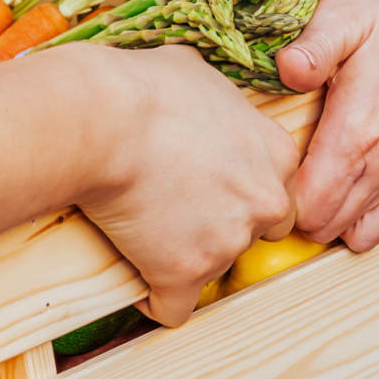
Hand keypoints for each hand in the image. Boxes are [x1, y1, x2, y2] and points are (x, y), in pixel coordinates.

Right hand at [0, 37, 294, 318]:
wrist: (99, 122)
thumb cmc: (140, 87)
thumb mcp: (194, 70)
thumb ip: (216, 96)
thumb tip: (196, 89)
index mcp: (276, 152)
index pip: (280, 187)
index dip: (242, 188)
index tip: (211, 188)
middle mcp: (264, 201)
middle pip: (261, 231)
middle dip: (227, 226)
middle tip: (183, 213)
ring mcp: (227, 241)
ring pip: (215, 267)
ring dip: (186, 257)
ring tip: (146, 234)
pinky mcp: (185, 273)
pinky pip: (174, 307)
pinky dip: (156, 299)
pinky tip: (139, 281)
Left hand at [277, 0, 378, 251]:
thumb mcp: (350, 13)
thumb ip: (311, 47)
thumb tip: (283, 69)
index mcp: (358, 131)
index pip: (305, 205)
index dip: (279, 193)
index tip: (270, 169)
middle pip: (326, 227)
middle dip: (299, 209)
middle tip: (288, 172)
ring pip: (359, 234)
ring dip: (334, 217)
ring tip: (319, 180)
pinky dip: (367, 213)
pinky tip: (355, 178)